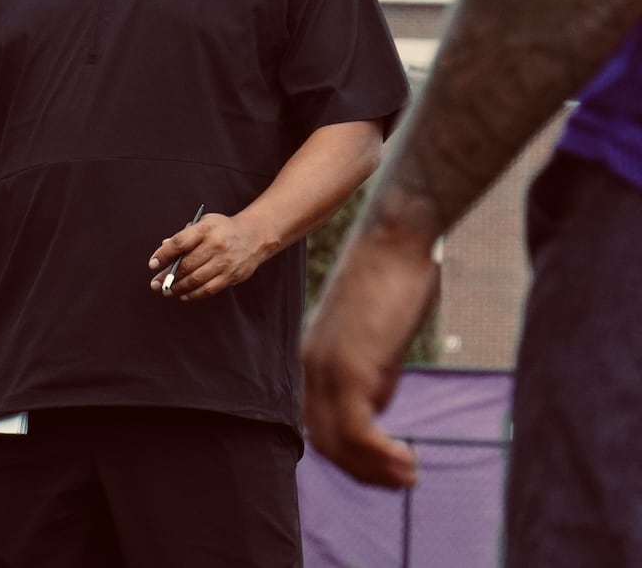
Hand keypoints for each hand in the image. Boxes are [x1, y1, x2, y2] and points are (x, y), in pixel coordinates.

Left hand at [145, 212, 273, 299]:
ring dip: (178, 288)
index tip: (152, 264)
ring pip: (196, 280)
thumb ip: (184, 235)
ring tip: (166, 291)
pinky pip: (209, 289)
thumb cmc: (222, 229)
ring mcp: (225, 262)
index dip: (163, 255)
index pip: (179, 243)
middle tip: (155, 284)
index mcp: (205, 229)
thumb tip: (164, 247)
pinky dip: (193, 295)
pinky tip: (183, 295)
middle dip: (167, 276)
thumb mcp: (204, 223)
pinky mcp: (232, 276)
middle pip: (186, 265)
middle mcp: (216, 245)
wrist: (254, 236)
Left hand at [301, 232, 439, 487]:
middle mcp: (312, 365)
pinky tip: (408, 459)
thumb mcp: (377, 336)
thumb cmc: (394, 280)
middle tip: (401, 482)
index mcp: (315, 358)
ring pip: (338, 442)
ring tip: (409, 477)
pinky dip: (380, 455)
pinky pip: (356, 429)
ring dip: (374, 469)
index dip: (350, 456)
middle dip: (362, 471)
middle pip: (323, 440)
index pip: (318, 424)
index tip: (385, 468)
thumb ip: (373, 371)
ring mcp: (328, 367)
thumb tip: (378, 404)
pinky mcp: (352, 365)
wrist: (394, 240)